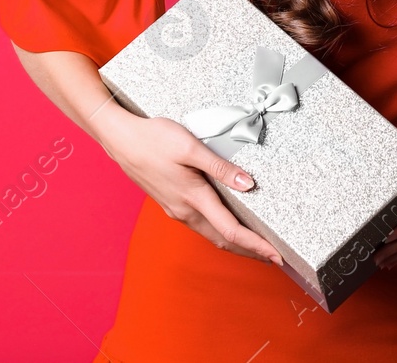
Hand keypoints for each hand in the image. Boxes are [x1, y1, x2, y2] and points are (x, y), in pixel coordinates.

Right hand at [101, 113, 282, 265]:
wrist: (121, 140)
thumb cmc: (154, 139)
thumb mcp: (191, 147)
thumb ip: (221, 168)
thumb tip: (248, 184)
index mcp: (193, 198)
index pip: (231, 230)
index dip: (256, 245)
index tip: (276, 255)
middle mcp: (184, 211)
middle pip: (223, 240)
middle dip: (249, 251)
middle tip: (273, 257)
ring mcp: (175, 209)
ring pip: (211, 234)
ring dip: (234, 243)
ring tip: (255, 245)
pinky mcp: (170, 203)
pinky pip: (200, 225)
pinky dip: (218, 232)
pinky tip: (225, 225)